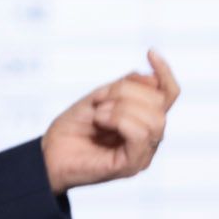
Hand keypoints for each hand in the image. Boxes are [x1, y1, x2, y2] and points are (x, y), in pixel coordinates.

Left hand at [39, 49, 179, 195]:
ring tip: (98, 113)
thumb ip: (126, 87)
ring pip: (154, 118)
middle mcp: (149, 138)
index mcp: (144, 119)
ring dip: (121, 107)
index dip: (164, 71)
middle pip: (160, 102)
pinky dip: (119, 120)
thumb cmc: (73, 127)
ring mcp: (142, 154)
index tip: (150, 52)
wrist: (50, 153)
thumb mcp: (100, 97)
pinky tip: (101, 120)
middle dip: (127, 91)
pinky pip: (141, 135)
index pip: (169, 94)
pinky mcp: (130, 166)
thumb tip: (151, 78)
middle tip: (99, 100)